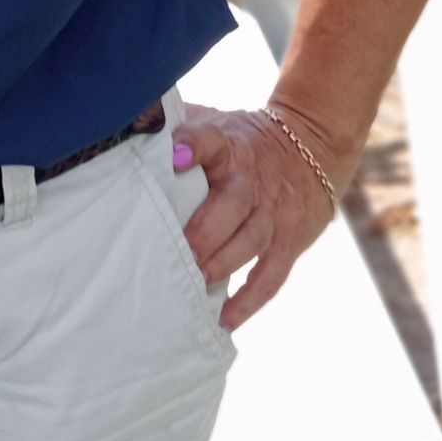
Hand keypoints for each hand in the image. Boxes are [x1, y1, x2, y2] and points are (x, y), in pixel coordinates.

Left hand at [166, 100, 347, 332]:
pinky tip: (224, 321)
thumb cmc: (244, 138)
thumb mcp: (216, 121)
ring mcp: (272, 215)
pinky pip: (271, 277)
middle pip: (230, 207)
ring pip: (248, 243)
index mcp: (230, 146)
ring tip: (192, 287)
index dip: (195, 146)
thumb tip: (128, 120)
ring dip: (220, 267)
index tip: (176, 156)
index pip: (212, 141)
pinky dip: (249, 301)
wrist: (313, 144)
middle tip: (174, 254)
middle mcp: (251, 182)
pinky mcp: (288, 242)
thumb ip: (178, 123)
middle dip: (202, 234)